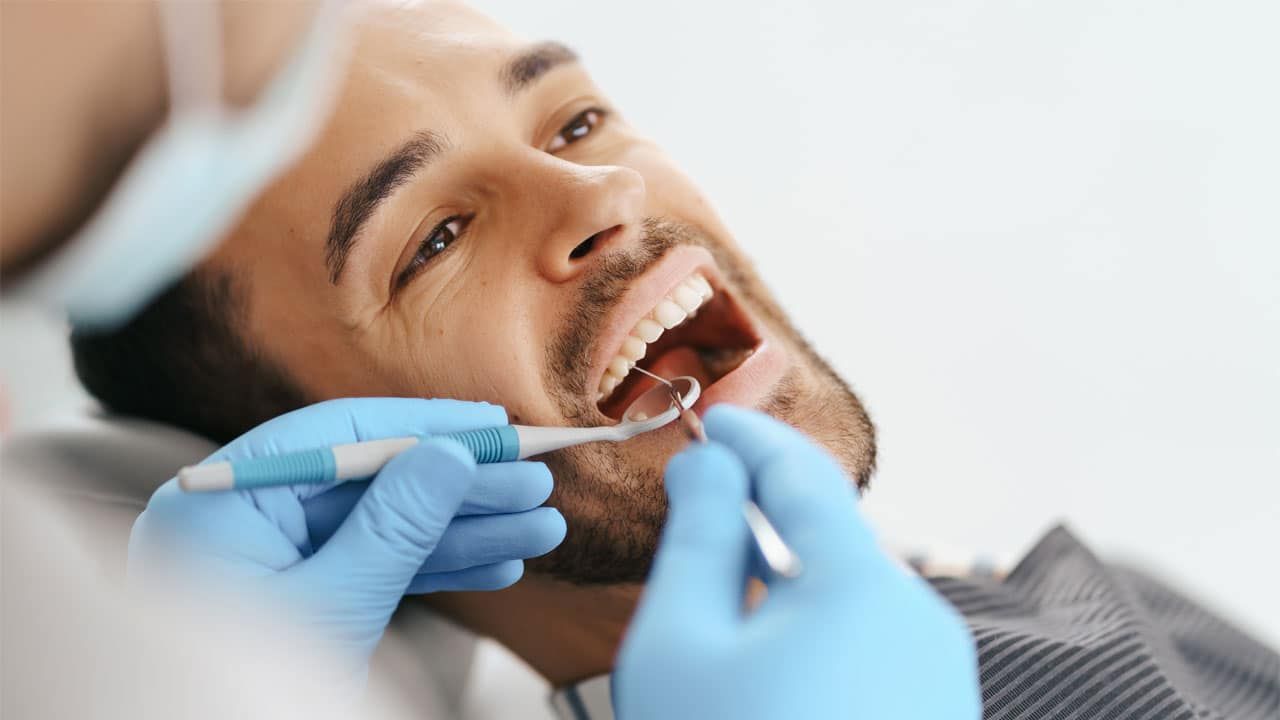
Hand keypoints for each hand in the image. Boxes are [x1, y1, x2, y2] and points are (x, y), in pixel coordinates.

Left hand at [129, 397, 564, 683]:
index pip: (338, 434)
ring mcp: (273, 559)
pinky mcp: (301, 596)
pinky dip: (435, 569)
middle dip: (461, 489)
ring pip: (384, 527)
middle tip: (538, 484)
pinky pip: (374, 567)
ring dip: (465, 532)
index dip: (427, 425)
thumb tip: (451, 453)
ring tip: (541, 530)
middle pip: (372, 479)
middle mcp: (243, 518)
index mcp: (221, 501)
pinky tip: (498, 565)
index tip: (497, 426)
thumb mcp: (332, 606)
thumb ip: (394, 526)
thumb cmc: (242, 700)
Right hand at [615, 406, 979, 719]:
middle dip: (758, 526)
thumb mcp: (683, 642)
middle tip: (693, 534)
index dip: (746, 436)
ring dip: (781, 596)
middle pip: (827, 539)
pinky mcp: (937, 717)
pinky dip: (812, 644)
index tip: (706, 414)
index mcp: (862, 585)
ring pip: (846, 601)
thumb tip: (710, 465)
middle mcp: (921, 619)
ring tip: (720, 652)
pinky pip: (867, 650)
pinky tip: (766, 692)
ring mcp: (938, 677)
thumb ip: (696, 534)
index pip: (799, 474)